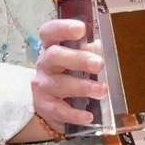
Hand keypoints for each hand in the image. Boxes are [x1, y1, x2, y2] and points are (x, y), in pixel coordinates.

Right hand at [17, 16, 100, 143]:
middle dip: (78, 59)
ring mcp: (42, 84)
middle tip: (99, 64)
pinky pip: (58, 110)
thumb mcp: (78, 61)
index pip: (50, 32)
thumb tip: (100, 48)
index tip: (81, 29)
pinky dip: (73, 113)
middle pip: (55, 56)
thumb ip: (89, 53)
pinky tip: (88, 116)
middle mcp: (44, 63)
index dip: (63, 28)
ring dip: (81, 86)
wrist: (52, 104)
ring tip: (101, 91)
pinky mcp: (43, 105)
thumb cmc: (69, 74)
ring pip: (59, 84)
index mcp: (53, 46)